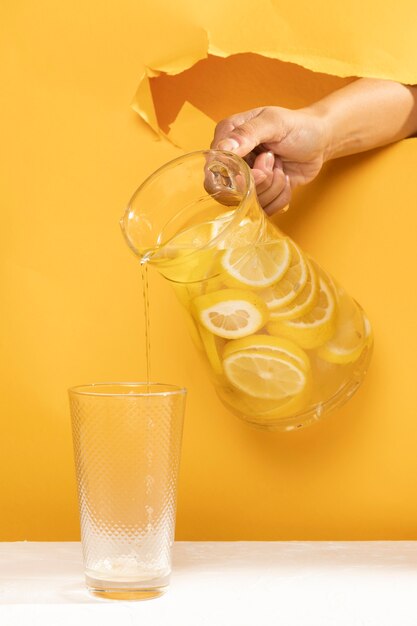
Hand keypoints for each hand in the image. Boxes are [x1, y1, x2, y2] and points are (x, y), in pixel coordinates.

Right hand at [211, 106, 328, 214]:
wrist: (320, 141)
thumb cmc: (298, 126)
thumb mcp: (274, 123)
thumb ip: (247, 133)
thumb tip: (225, 147)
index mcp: (228, 136)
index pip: (214, 168)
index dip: (236, 176)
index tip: (259, 170)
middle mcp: (232, 160)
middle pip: (232, 190)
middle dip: (259, 182)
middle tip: (274, 163)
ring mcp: (245, 179)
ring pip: (250, 201)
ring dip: (273, 187)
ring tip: (281, 167)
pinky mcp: (260, 194)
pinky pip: (264, 209)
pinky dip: (280, 197)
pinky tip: (284, 179)